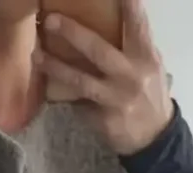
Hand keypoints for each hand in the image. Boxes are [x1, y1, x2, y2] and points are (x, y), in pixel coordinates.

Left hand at [37, 0, 173, 155]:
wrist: (154, 138)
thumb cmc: (149, 94)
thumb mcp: (150, 67)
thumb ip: (133, 47)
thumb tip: (110, 21)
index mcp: (145, 56)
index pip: (137, 25)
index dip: (128, 6)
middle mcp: (130, 75)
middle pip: (98, 50)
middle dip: (73, 33)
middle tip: (51, 20)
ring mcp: (115, 98)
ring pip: (81, 80)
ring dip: (56, 67)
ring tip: (37, 56)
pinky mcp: (103, 118)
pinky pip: (78, 103)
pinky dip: (63, 96)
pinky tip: (48, 88)